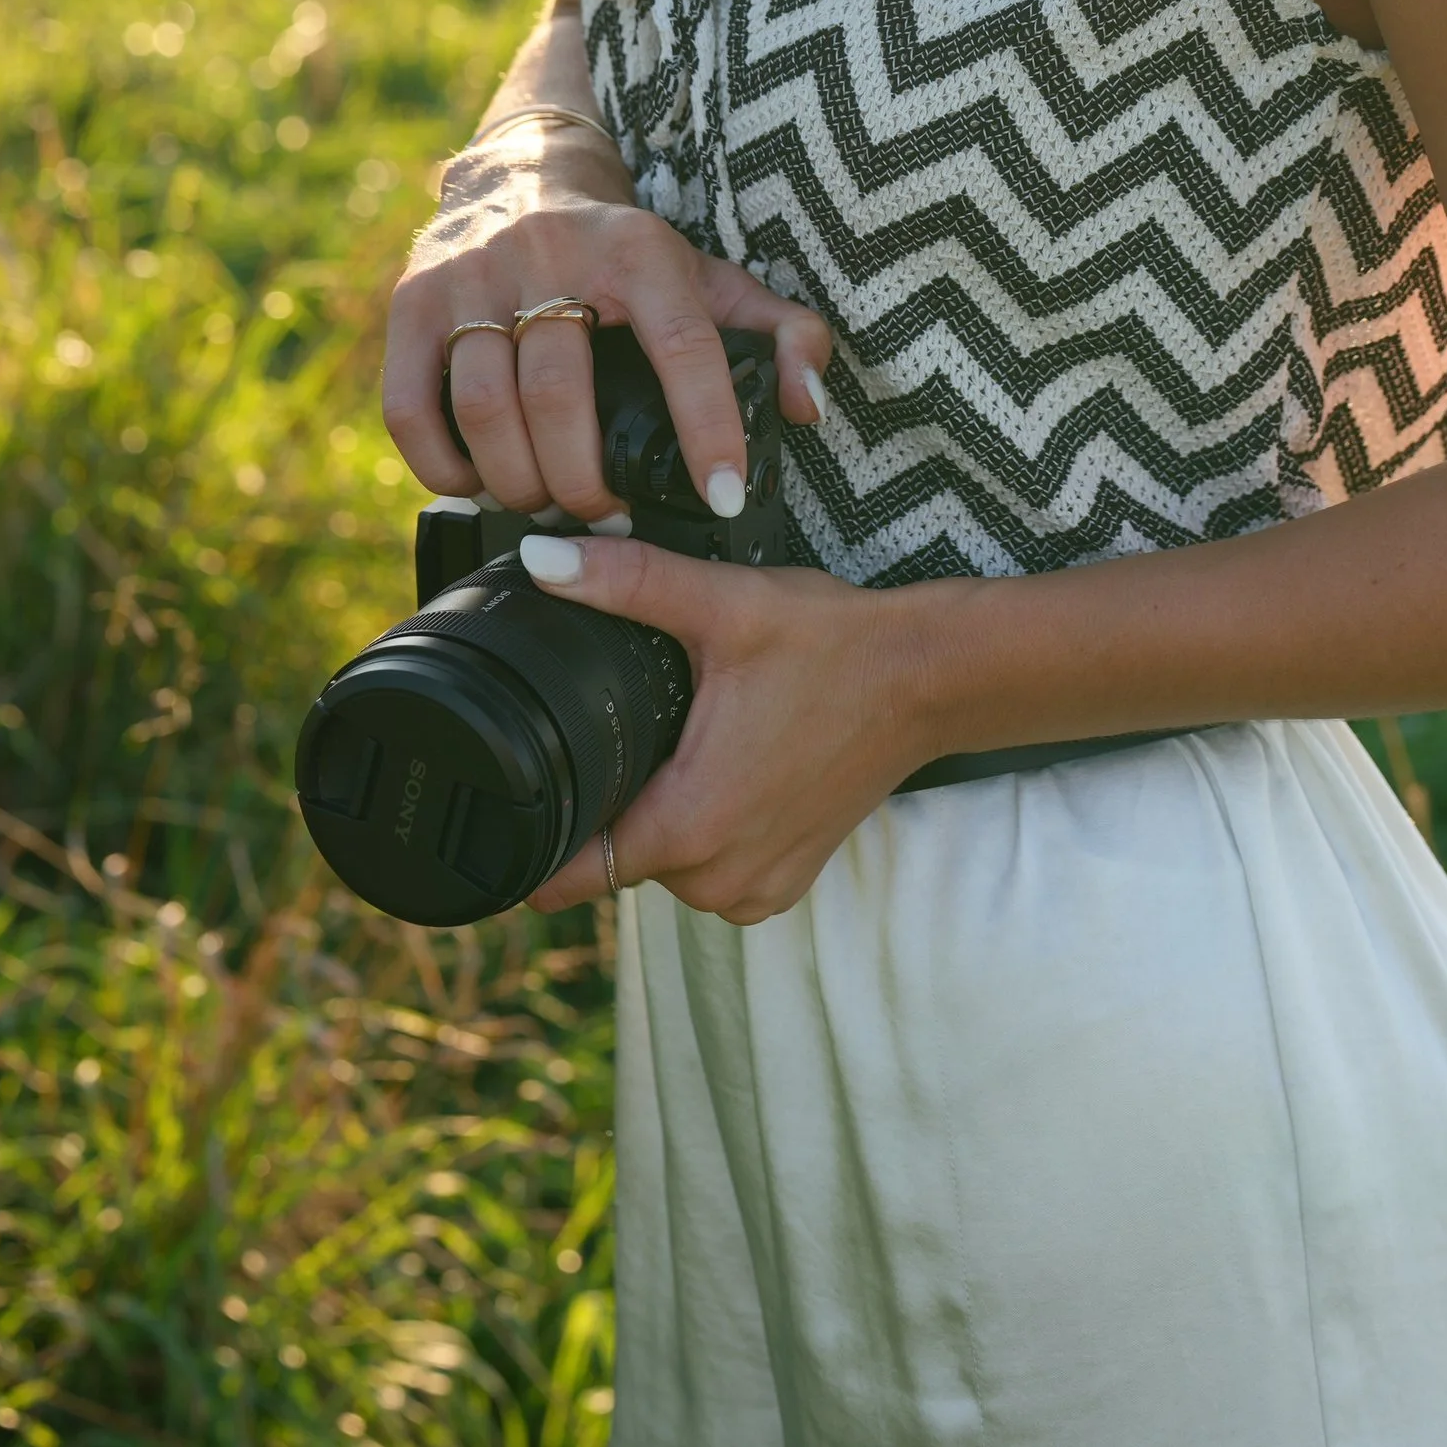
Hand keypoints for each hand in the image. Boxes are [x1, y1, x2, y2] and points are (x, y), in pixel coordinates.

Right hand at [383, 140, 833, 523]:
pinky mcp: (411, 301)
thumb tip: (807, 407)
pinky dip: (443, 467)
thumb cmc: (630, 253)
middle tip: (608, 517)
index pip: (683, 345)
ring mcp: (472, 275)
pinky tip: (480, 482)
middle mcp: (550, 252)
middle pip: (563, 396)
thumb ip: (785, 334)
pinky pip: (411, 409)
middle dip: (588, 484)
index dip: (708, 429)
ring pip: (487, 408)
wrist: (524, 172)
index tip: (722, 497)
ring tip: (549, 507)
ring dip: (519, 483)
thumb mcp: (713, 278)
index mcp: (638, 248)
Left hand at [518, 533, 931, 922]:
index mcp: (690, 824)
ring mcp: (755, 889)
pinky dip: (710, 829)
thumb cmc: (833, 646)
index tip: (518, 802)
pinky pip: (711, 873)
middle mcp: (717, 878)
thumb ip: (626, 581)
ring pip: (663, 866)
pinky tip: (732, 769)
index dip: (532, 843)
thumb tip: (541, 557)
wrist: (928, 678)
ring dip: (663, 816)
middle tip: (645, 726)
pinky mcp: (785, 884)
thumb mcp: (724, 604)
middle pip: (615, 858)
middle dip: (611, 802)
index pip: (569, 874)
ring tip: (695, 741)